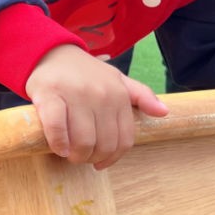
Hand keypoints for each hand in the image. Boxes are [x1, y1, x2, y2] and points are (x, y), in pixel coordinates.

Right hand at [25, 44, 168, 168]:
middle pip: (103, 144)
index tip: (99, 162)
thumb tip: (164, 112)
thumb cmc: (84, 72)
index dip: (112, 158)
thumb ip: (140, 95)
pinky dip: (58, 144)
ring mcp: (75, 95)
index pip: (124, 139)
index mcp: (118, 94)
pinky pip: (57, 129)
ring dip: (75, 155)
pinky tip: (58, 147)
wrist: (51, 52)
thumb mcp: (116, 79)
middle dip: (91, 158)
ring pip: (83, 141)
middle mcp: (101, 95)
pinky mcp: (50, 96)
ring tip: (69, 153)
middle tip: (81, 157)